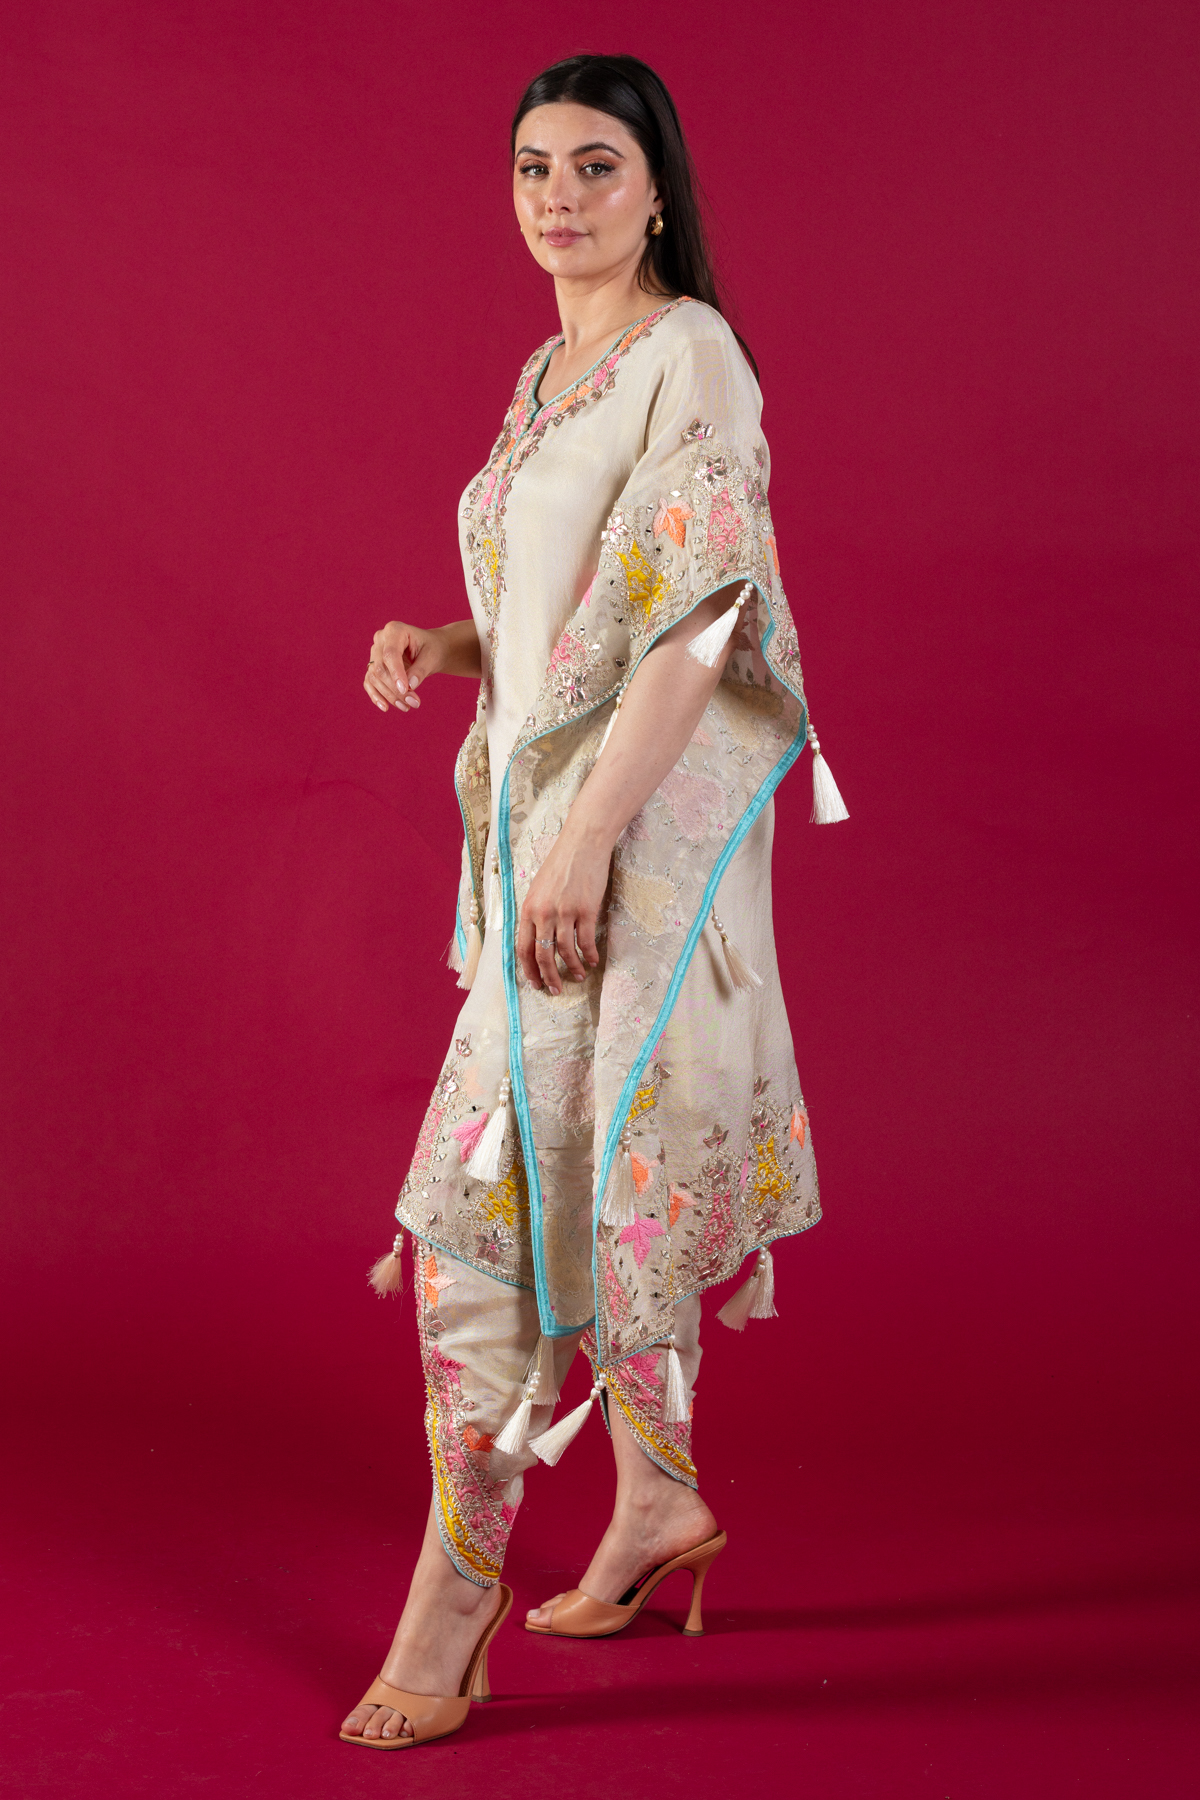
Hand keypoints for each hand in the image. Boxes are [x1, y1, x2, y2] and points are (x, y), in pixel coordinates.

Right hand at [363, 622, 447, 712]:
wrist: (430, 650)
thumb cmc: (432, 650)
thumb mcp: (432, 657)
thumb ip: (420, 670)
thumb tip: (410, 686)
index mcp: (395, 630)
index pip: (390, 654)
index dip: (396, 673)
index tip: (406, 690)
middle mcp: (380, 639)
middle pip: (380, 667)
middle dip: (395, 688)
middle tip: (413, 703)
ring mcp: (374, 653)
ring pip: (374, 677)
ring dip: (389, 695)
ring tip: (407, 707)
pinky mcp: (373, 666)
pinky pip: (369, 682)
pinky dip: (376, 695)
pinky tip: (385, 707)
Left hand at [517, 823, 610, 993]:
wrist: (582, 844)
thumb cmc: (560, 864)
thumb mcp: (538, 888)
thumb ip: (535, 913)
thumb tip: (537, 939)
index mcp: (528, 909)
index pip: (523, 948)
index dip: (529, 970)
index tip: (536, 984)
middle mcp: (543, 913)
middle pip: (543, 955)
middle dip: (549, 977)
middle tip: (556, 990)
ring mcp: (565, 912)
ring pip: (565, 952)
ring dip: (573, 968)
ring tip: (579, 976)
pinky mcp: (586, 910)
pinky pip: (586, 941)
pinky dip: (589, 955)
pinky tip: (593, 961)